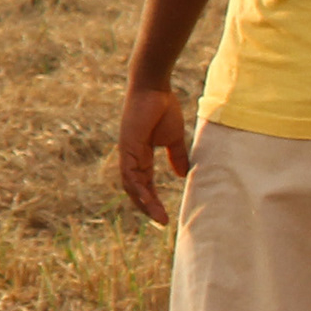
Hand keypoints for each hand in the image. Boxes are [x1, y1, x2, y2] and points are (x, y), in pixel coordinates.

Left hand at [115, 79, 192, 224]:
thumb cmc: (163, 109)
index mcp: (140, 156)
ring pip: (131, 184)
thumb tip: (182, 174)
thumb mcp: (174, 139)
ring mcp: (127, 152)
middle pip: (135, 189)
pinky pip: (130, 172)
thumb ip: (177, 156)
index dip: (152, 200)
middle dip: (147, 207)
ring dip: (143, 202)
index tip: (164, 216)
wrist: (155, 88)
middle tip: (160, 222)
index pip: (143, 184)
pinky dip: (138, 188)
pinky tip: (148, 200)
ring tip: (158, 217)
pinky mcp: (127, 146)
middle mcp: (131, 157)